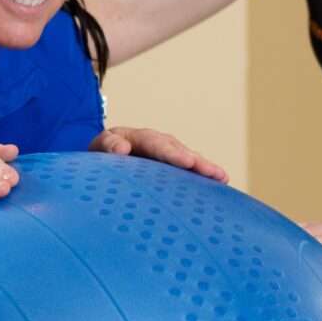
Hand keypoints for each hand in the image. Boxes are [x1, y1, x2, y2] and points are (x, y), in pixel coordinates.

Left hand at [90, 125, 228, 183]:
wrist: (107, 156)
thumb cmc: (104, 153)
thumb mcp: (100, 146)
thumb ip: (108, 145)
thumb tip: (122, 149)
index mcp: (140, 137)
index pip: (158, 145)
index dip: (172, 154)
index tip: (186, 162)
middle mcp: (159, 143)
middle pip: (180, 151)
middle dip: (196, 162)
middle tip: (212, 172)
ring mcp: (169, 154)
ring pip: (189, 159)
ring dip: (205, 168)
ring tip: (221, 177)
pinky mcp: (174, 166)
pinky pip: (190, 169)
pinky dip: (204, 176)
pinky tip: (221, 183)